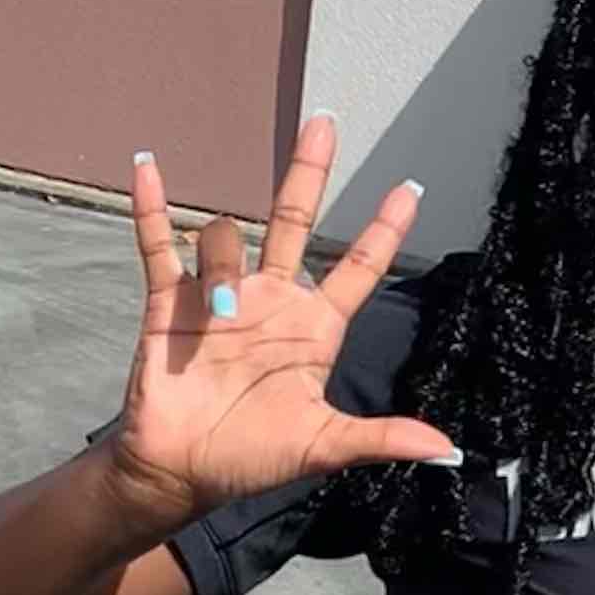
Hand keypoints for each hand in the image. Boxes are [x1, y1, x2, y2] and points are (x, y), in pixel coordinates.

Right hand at [103, 115, 457, 531]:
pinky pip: (159, 245)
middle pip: (293, 221)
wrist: (183, 472)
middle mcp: (271, 301)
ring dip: (221, 266)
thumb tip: (444, 448)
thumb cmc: (255, 458)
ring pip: (225, 239)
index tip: (410, 189)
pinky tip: (149, 166)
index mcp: (312, 330)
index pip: (356, 269)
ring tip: (215, 318)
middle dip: (308, 173)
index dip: (382, 231)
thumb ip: (380, 438)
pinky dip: (153, 208)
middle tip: (325, 122)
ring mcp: (220, 297)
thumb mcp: (324, 447)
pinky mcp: (169, 303)